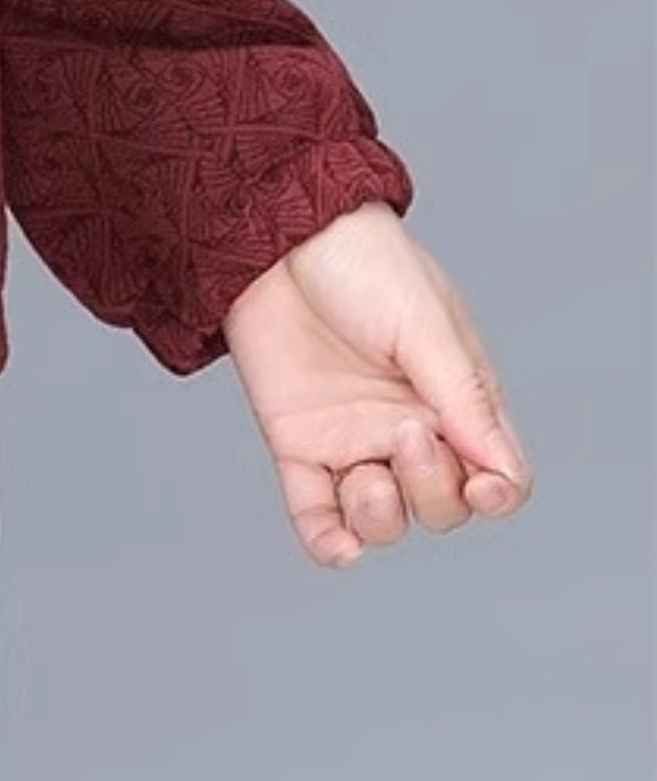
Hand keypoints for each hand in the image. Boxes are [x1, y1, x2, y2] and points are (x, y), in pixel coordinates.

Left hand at [221, 199, 533, 568]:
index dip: (497, 495)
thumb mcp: (424, 323)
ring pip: (383, 520)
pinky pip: (315, 514)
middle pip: (442, 506)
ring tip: (364, 474)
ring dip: (382, 518)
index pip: (496, 474)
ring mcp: (352, 438)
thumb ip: (462, 396)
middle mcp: (408, 426)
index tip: (481, 486)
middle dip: (432, 491)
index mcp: (454, 398)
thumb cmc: (363, 261)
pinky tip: (337, 549)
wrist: (276, 231)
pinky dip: (327, 543)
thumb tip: (504, 472)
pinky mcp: (297, 443)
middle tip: (404, 432)